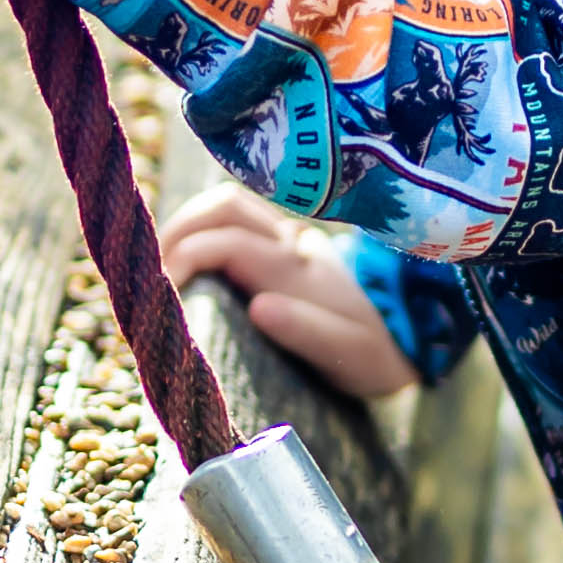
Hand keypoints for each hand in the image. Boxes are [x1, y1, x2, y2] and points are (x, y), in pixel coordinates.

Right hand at [163, 181, 414, 403]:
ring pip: (229, 206)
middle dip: (178, 232)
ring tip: (161, 266)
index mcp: (298, 270)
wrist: (412, 337)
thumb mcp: (351, 356)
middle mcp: (291, 244)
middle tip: (150, 275)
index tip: (158, 293)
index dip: (186, 258)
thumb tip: (259, 307)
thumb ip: (309, 332)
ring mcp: (288, 240)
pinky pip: (237, 221)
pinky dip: (204, 232)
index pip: (229, 242)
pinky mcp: (285, 247)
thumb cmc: (374, 355)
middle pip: (223, 207)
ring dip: (188, 227)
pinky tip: (186, 261)